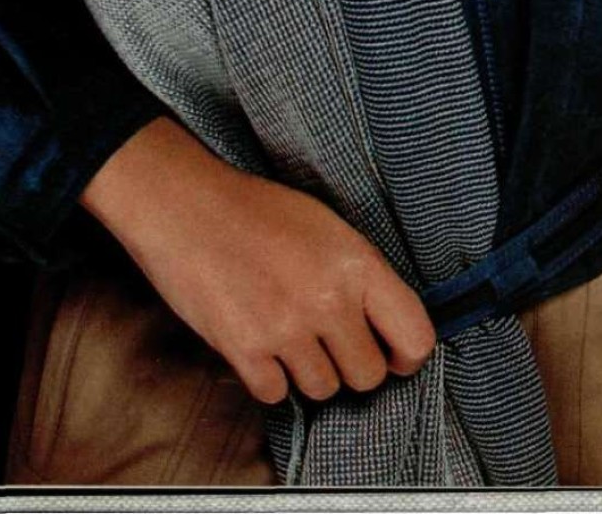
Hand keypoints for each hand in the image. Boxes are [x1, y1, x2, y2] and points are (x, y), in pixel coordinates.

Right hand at [80, 116, 436, 406]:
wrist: (185, 205)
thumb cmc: (255, 211)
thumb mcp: (325, 226)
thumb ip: (359, 277)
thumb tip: (384, 328)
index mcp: (356, 262)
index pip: (415, 337)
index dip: (405, 355)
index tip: (390, 354)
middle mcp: (328, 299)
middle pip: (367, 376)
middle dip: (349, 363)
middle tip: (324, 338)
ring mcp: (286, 328)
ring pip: (323, 390)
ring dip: (306, 370)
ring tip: (284, 329)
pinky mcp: (245, 350)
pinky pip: (277, 395)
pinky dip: (268, 377)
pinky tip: (257, 340)